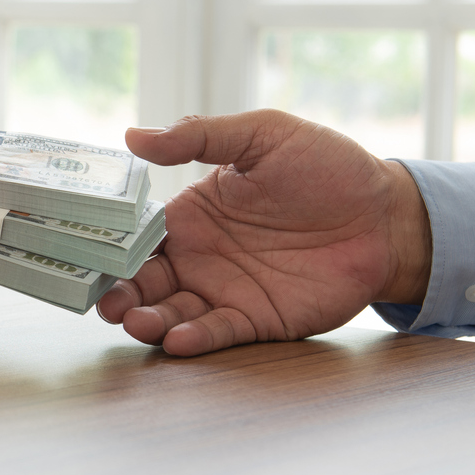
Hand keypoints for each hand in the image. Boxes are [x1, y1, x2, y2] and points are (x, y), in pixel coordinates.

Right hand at [96, 109, 431, 355]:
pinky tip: (178, 339)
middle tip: (106, 302)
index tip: (88, 256)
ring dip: (149, 322)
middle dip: (119, 295)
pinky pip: (218, 333)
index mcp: (192, 214)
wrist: (386, 214)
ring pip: (172, 313)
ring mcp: (226, 290)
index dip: (110, 247)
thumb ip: (199, 136)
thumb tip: (133, 135)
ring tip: (137, 322)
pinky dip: (195, 339)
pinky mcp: (257, 319)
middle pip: (144, 282)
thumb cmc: (326, 166)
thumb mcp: (261, 135)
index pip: (137, 235)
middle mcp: (200, 257)